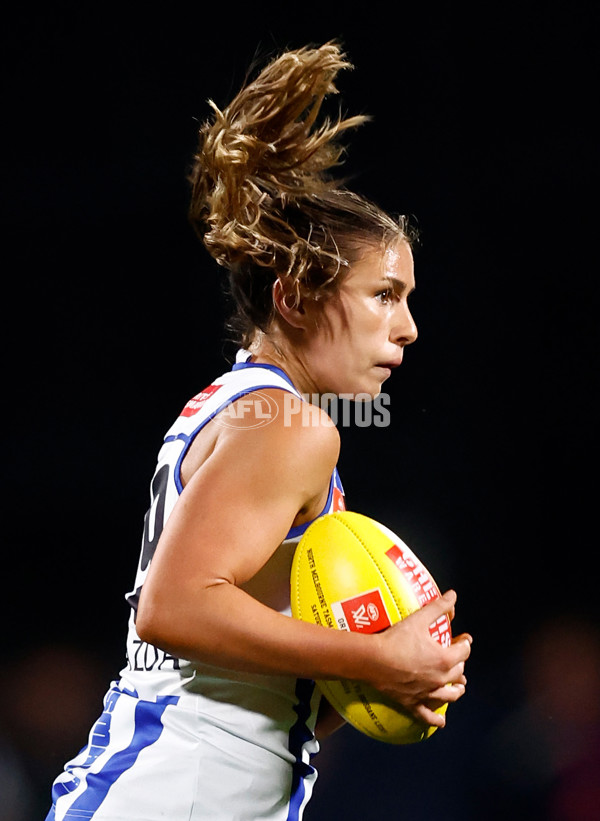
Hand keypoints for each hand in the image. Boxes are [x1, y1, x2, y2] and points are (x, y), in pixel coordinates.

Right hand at [367, 590, 472, 726]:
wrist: (372, 660)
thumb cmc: (396, 639)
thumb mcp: (418, 619)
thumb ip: (438, 607)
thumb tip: (453, 596)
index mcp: (445, 660)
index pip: (464, 652)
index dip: (466, 643)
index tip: (464, 638)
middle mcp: (440, 680)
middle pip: (458, 673)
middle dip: (460, 664)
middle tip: (456, 657)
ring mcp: (427, 693)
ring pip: (449, 696)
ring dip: (456, 690)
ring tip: (459, 686)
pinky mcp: (413, 703)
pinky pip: (427, 715)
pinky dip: (436, 719)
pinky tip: (441, 721)